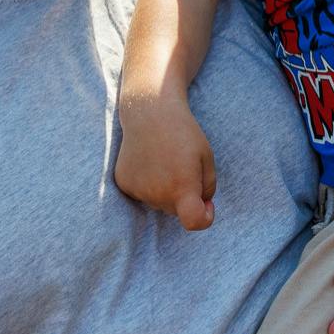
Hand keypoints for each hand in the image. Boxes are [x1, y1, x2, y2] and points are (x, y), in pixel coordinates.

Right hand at [112, 97, 216, 229]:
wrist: (150, 112)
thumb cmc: (183, 133)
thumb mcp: (206, 157)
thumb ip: (207, 187)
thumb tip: (200, 206)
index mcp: (182, 187)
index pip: (194, 222)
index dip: (205, 218)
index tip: (208, 206)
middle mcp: (157, 193)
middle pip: (177, 210)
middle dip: (185, 196)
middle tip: (184, 166)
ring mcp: (138, 190)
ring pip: (160, 202)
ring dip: (166, 190)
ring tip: (165, 160)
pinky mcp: (125, 184)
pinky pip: (143, 194)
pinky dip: (149, 183)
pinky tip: (150, 161)